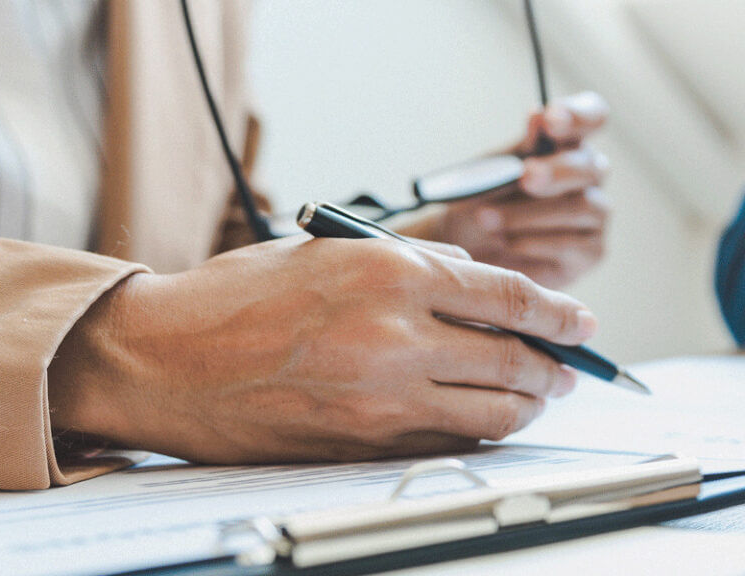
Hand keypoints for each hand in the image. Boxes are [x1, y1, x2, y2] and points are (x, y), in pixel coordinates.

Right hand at [47, 235, 598, 463]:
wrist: (162, 359)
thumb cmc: (236, 296)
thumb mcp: (329, 249)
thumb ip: (411, 263)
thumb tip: (480, 282)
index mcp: (390, 272)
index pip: (509, 296)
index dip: (559, 313)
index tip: (582, 322)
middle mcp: (395, 335)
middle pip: (514, 359)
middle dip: (555, 366)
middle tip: (568, 367)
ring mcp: (381, 398)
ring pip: (492, 413)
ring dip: (527, 407)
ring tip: (536, 398)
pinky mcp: (363, 445)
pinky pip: (446, 445)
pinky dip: (476, 436)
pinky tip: (481, 424)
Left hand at [400, 92, 612, 288]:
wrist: (471, 247)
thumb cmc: (487, 199)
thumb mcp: (494, 170)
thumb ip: (520, 149)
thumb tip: (538, 117)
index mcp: (568, 142)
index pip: (592, 115)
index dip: (579, 115)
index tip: (550, 120)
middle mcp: (589, 175)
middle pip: (590, 166)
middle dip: (556, 171)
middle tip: (525, 177)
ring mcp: (596, 213)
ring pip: (580, 207)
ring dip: (529, 213)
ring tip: (487, 219)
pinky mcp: (592, 250)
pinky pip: (572, 244)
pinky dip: (534, 242)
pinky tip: (507, 242)